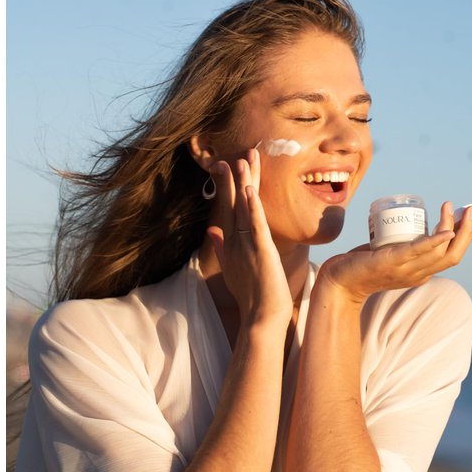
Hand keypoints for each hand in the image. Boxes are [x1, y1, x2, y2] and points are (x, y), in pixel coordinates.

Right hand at [205, 148, 292, 329]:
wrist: (260, 316)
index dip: (229, 185)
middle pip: (234, 202)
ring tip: (241, 160)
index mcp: (231, 241)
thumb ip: (221, 246)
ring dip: (242, 184)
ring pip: (244, 208)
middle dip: (234, 178)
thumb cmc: (250, 293)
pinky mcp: (260, 250)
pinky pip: (256, 224)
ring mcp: (246, 244)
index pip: (229, 207)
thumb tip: (211, 229)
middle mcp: (236, 240)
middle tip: (233, 154)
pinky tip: (249, 190)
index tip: (228, 164)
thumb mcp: (232, 266)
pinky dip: (253, 207)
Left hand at [318, 201, 471, 304]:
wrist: (339, 281)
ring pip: (440, 253)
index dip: (469, 235)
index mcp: (422, 272)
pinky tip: (444, 233)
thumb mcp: (391, 254)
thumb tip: (413, 225)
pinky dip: (433, 243)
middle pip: (454, 254)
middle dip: (469, 232)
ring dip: (453, 229)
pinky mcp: (390, 262)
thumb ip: (403, 246)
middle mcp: (418, 274)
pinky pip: (416, 252)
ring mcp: (406, 270)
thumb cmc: (363, 265)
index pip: (453, 253)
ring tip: (453, 207)